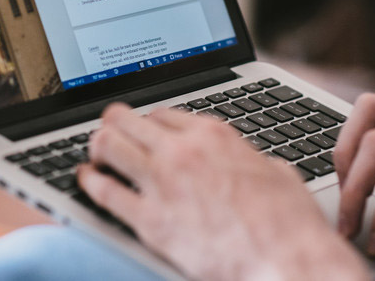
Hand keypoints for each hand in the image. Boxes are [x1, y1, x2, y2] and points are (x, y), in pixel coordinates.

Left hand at [78, 103, 367, 280]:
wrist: (286, 261)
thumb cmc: (289, 222)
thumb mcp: (276, 172)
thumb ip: (247, 159)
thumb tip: (246, 162)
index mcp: (213, 135)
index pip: (161, 113)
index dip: (146, 122)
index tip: (141, 130)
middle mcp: (182, 151)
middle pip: (125, 120)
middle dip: (112, 124)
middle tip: (107, 133)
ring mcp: (162, 184)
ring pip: (107, 145)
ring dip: (96, 146)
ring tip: (94, 155)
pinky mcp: (150, 221)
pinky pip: (104, 192)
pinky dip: (88, 182)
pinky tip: (85, 179)